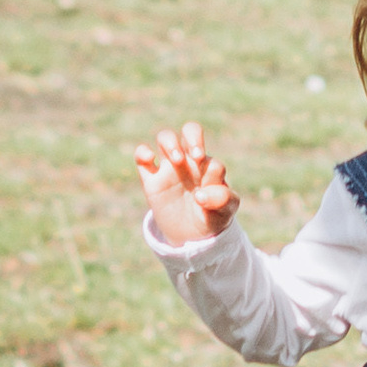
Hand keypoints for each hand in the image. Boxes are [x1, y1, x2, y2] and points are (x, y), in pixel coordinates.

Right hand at [135, 120, 238, 245]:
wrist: (190, 235)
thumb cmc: (211, 217)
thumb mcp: (225, 212)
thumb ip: (222, 199)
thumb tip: (201, 195)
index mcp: (209, 168)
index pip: (212, 161)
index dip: (211, 171)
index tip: (206, 191)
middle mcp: (189, 163)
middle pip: (190, 130)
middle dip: (193, 135)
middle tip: (196, 157)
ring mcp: (169, 169)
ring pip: (165, 137)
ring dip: (170, 143)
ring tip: (177, 160)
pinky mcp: (151, 180)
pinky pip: (142, 157)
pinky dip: (142, 152)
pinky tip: (149, 158)